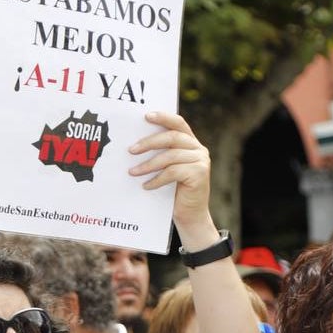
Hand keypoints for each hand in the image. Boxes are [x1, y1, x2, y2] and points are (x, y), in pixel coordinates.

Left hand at [129, 112, 211, 237]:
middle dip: (149, 142)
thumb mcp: (166, 170)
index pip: (178, 124)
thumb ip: (160, 155)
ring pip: (170, 156)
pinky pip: (173, 172)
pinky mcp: (199, 174)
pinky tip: (146, 186)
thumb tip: (134, 146)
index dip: (163, 117)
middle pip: (172, 138)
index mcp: (191, 143)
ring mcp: (201, 161)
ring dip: (148, 164)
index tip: (146, 116)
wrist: (190, 216)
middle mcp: (198, 149)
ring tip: (133, 172)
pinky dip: (156, 179)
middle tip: (131, 150)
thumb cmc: (174, 193)